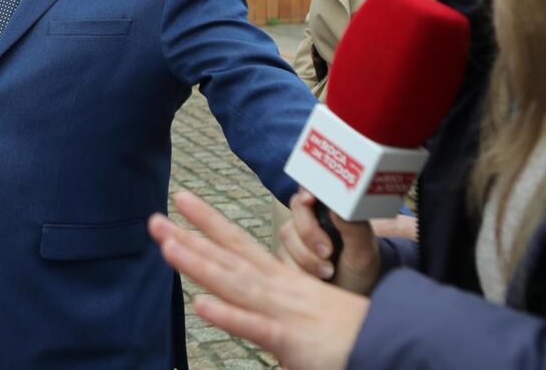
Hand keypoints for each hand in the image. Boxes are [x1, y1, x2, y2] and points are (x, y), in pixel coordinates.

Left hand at [149, 190, 367, 369]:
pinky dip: (230, 316)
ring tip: (167, 247)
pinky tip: (201, 306)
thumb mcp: (305, 311)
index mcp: (279, 281)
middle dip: (189, 236)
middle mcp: (277, 289)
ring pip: (234, 283)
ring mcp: (283, 311)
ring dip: (199, 265)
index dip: (208, 222)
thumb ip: (274, 307)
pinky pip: (256, 327)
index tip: (181, 199)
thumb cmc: (348, 333)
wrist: (392, 346)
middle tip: (153, 218)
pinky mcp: (292, 341)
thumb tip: (251, 305)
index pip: (238, 245)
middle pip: (227, 256)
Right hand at [277, 188, 380, 294]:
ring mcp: (296, 238)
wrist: (351, 300)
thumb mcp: (364, 250)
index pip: (313, 190)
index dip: (306, 192)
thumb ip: (353, 227)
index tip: (309, 200)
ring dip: (306, 258)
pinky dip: (298, 271)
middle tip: (327, 252)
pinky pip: (281, 258)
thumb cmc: (360, 271)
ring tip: (328, 272)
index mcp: (331, 211)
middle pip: (296, 211)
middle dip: (309, 234)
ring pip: (287, 236)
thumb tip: (337, 206)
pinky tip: (315, 280)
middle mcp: (310, 220)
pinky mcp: (285, 258)